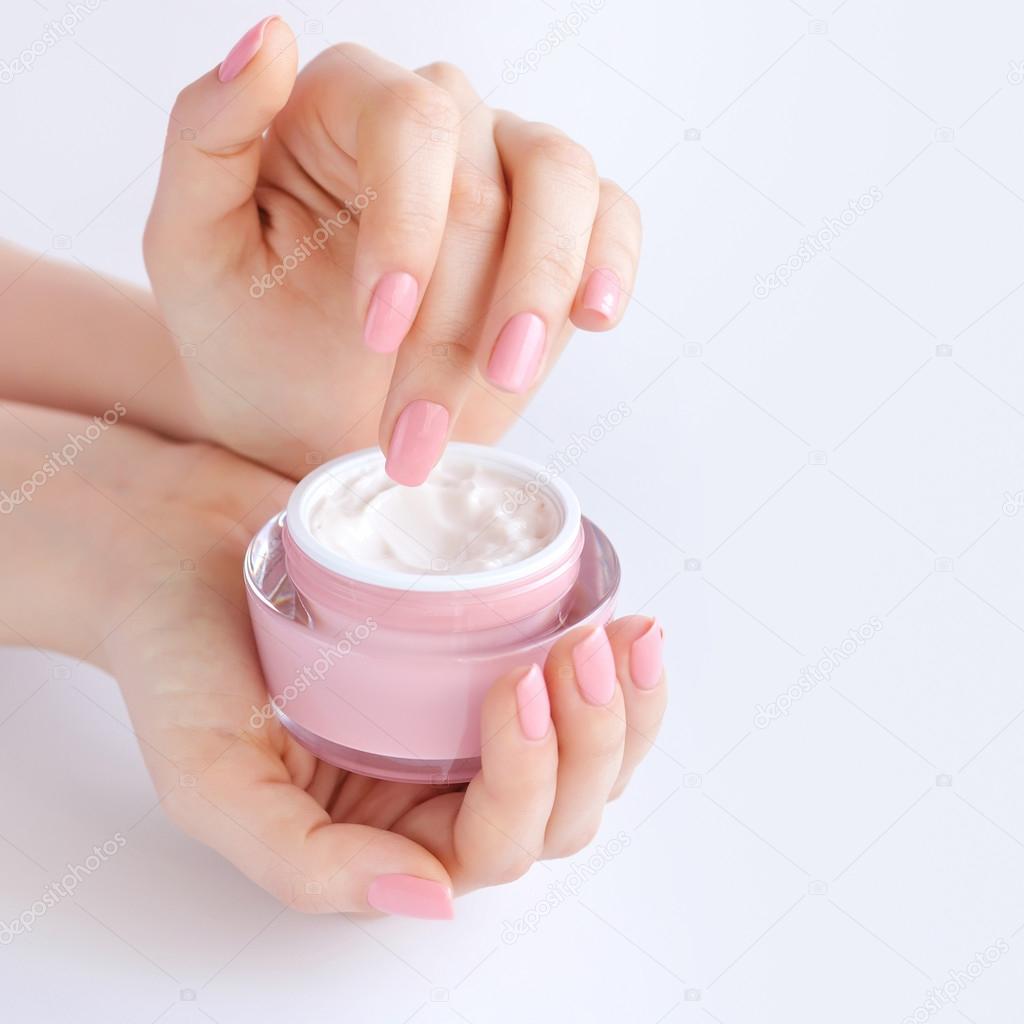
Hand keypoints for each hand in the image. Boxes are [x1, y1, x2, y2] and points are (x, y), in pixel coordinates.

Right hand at [103, 441, 666, 916]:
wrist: (176, 555)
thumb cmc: (181, 662)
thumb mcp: (209, 778)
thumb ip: (304, 863)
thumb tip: (424, 901)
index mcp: (383, 837)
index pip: (491, 844)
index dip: (526, 778)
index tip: (511, 680)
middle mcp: (436, 793)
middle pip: (561, 810)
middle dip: (592, 739)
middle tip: (583, 650)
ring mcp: (465, 729)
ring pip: (585, 759)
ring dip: (624, 710)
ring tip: (627, 638)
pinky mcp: (479, 662)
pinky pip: (569, 690)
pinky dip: (611, 668)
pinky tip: (623, 624)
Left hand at [144, 19, 641, 480]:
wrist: (299, 418)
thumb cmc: (246, 335)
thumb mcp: (192, 249)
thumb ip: (207, 139)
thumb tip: (263, 35)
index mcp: (343, 107)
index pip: (408, 122)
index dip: (406, 226)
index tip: (379, 331)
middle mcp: (437, 125)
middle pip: (485, 180)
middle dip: (456, 320)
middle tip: (417, 426)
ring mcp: (505, 174)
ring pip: (562, 189)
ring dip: (535, 298)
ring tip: (502, 384)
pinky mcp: (558, 237)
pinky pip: (610, 220)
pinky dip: (611, 264)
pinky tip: (592, 317)